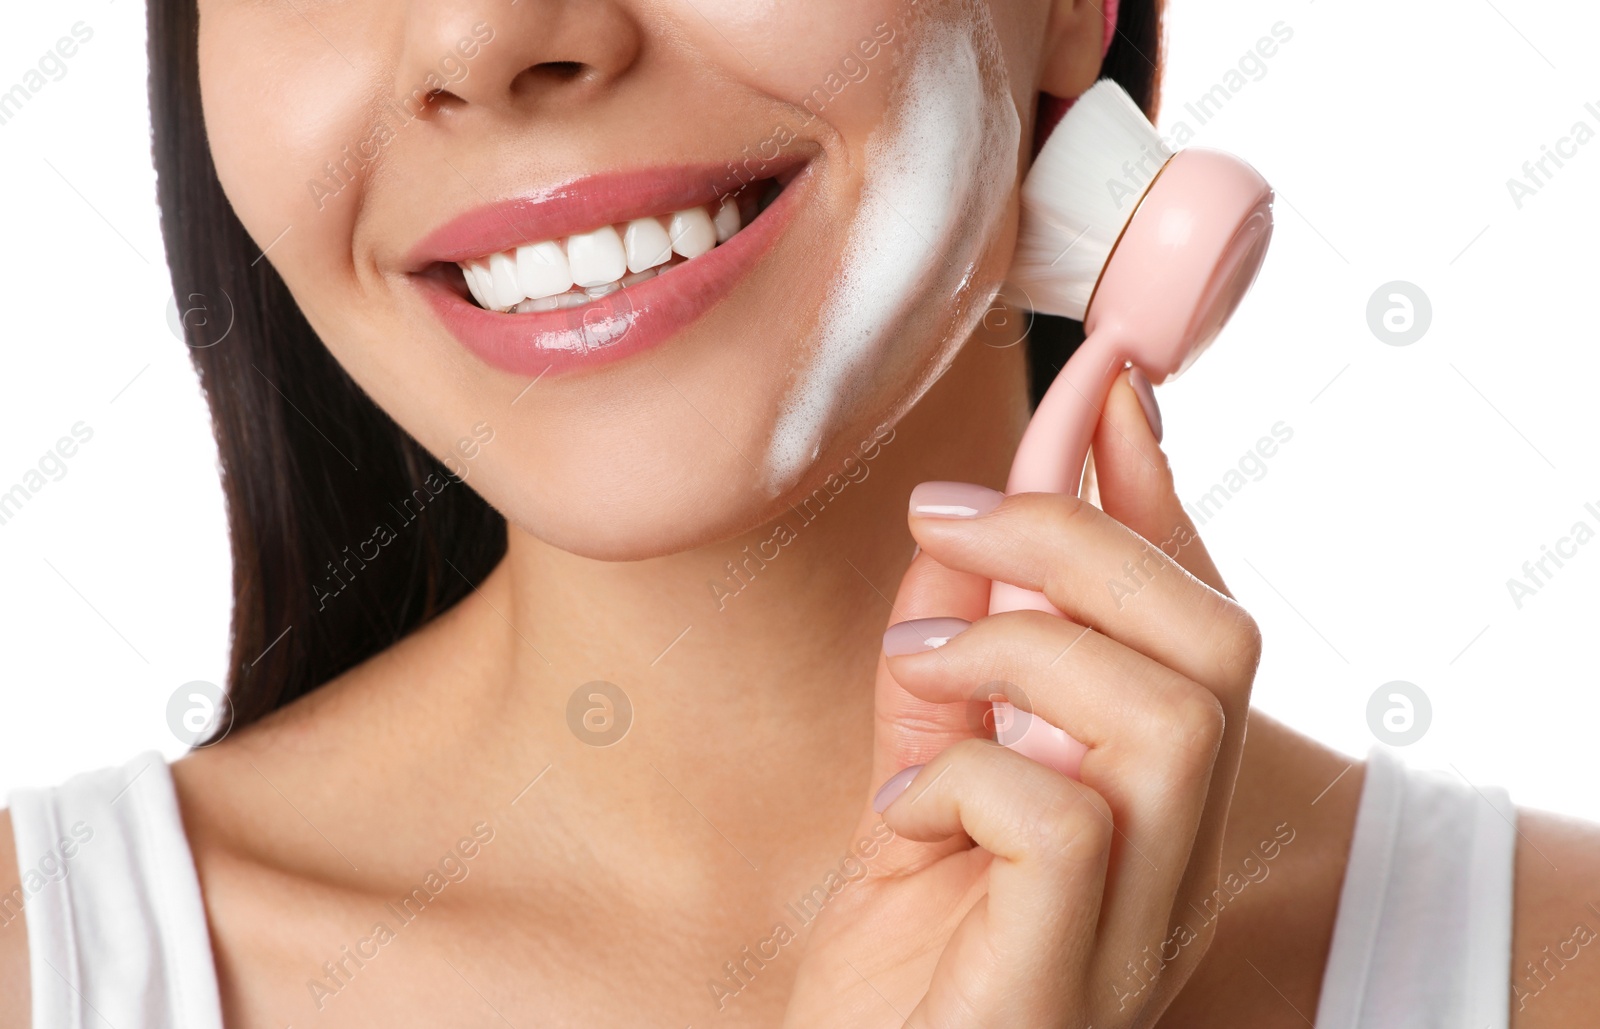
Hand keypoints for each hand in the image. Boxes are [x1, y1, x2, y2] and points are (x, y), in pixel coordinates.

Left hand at [783, 371, 1260, 1027]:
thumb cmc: (894, 952)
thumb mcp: (921, 764)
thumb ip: (957, 650)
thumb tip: (971, 518)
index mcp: (1158, 797)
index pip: (1199, 614)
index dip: (1154, 489)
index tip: (1099, 383)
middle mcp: (1181, 857)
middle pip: (1216, 639)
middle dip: (1076, 539)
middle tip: (944, 517)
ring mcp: (1141, 924)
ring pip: (1167, 709)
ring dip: (1018, 647)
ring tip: (919, 674)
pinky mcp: (1069, 980)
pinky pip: (1061, 815)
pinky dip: (964, 770)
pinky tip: (907, 807)